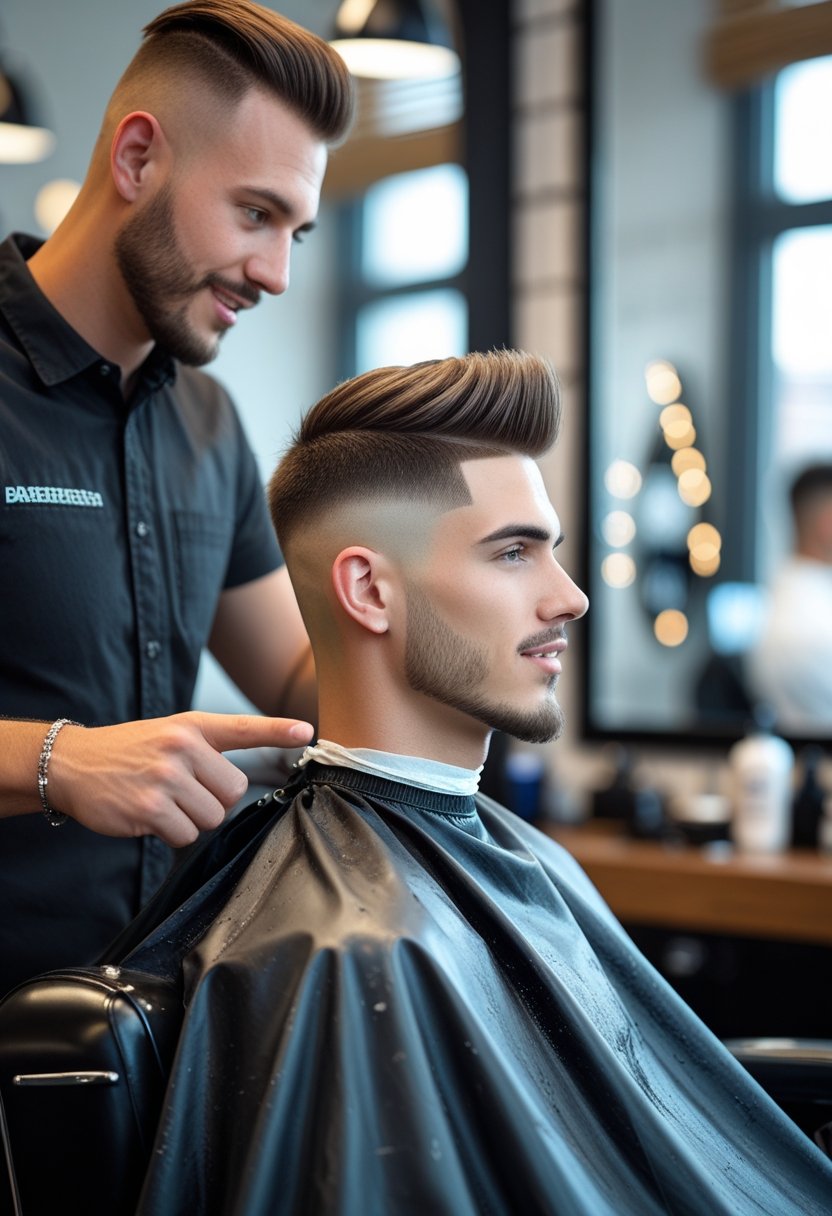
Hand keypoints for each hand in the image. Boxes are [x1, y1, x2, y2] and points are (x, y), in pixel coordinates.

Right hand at [48, 712, 313, 845]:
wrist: (74, 764)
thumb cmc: (130, 752)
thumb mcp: (170, 734)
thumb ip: (207, 749)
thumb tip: (239, 786)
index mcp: (193, 727)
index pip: (244, 727)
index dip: (278, 730)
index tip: (307, 732)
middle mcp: (182, 747)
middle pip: (234, 792)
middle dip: (213, 799)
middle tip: (183, 790)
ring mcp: (166, 777)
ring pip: (212, 817)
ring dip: (191, 819)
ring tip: (163, 801)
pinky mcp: (150, 807)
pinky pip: (186, 835)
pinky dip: (172, 833)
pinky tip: (149, 815)